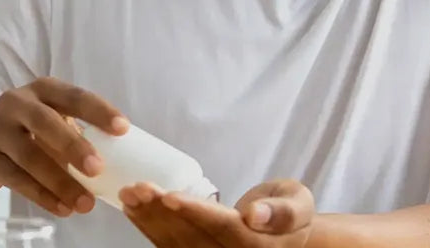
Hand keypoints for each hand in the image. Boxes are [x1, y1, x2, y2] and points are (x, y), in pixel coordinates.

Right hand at [0, 76, 128, 216]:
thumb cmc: (28, 133)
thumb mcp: (51, 122)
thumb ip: (79, 132)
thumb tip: (124, 161)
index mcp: (43, 89)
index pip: (75, 96)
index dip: (99, 111)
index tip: (123, 129)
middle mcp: (16, 102)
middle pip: (46, 122)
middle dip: (74, 145)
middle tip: (98, 169)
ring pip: (29, 156)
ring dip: (60, 182)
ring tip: (85, 204)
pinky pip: (15, 179)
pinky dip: (41, 195)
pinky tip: (61, 208)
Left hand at [120, 179, 314, 247]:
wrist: (284, 234)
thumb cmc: (290, 210)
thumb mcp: (298, 203)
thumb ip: (283, 211)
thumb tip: (256, 215)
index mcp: (259, 247)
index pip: (225, 229)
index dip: (196, 213)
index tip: (170, 194)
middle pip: (193, 239)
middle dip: (162, 213)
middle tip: (138, 187)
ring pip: (176, 245)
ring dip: (149, 219)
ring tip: (130, 194)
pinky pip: (170, 247)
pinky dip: (149, 227)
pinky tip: (134, 209)